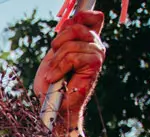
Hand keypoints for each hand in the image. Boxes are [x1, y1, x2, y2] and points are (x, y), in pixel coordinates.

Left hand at [32, 10, 105, 132]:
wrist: (52, 106)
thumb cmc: (52, 83)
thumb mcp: (54, 55)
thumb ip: (65, 37)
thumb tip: (71, 21)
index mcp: (87, 41)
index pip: (93, 17)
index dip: (80, 17)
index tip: (65, 29)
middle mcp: (95, 46)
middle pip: (76, 27)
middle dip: (58, 43)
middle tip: (53, 59)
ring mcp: (97, 55)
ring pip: (71, 44)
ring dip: (56, 60)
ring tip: (54, 74)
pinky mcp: (94, 65)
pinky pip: (73, 57)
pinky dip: (58, 68)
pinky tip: (55, 78)